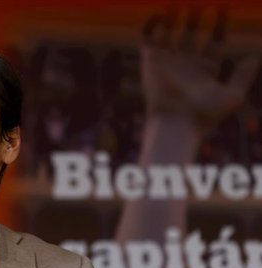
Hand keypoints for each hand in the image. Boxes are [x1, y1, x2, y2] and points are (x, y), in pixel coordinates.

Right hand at [141, 8, 259, 128]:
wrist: (174, 123)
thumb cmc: (205, 114)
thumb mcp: (232, 96)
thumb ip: (243, 77)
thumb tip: (253, 58)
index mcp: (207, 68)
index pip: (215, 39)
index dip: (220, 22)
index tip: (225, 6)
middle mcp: (187, 62)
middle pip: (194, 31)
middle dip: (198, 15)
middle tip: (202, 1)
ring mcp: (168, 61)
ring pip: (172, 31)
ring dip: (175, 15)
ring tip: (178, 2)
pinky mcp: (150, 61)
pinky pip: (148, 38)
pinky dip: (151, 24)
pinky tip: (158, 13)